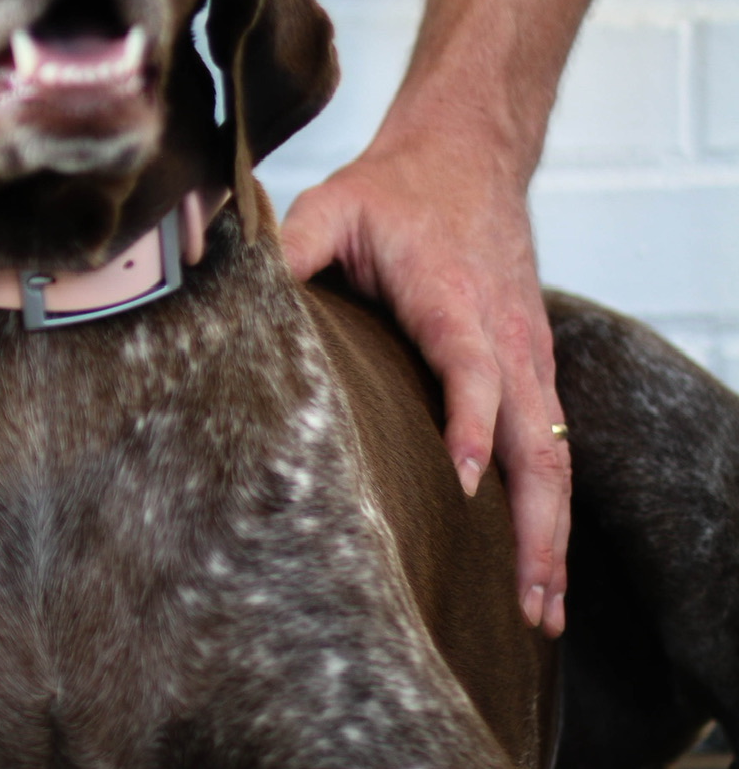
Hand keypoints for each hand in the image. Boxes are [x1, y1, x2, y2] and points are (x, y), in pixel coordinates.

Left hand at [280, 147, 569, 636]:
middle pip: (538, 439)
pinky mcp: (534, 372)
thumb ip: (285, 245)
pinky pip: (553, 450)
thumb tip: (212, 275)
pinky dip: (551, 510)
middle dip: (534, 522)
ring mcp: (530, 360)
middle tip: (527, 599)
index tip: (465, 479)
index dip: (473, 422)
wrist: (469, 154)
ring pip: (555, 458)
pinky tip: (540, 570)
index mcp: (456, 301)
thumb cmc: (397, 190)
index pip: (474, 368)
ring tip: (543, 613)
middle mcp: (507, 337)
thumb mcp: (332, 205)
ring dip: (551, 536)